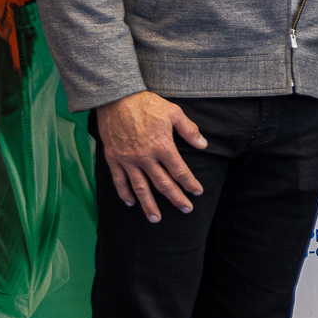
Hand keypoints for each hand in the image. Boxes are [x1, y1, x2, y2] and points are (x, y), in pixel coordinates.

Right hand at [95, 91, 206, 220]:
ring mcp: (128, 160)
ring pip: (140, 187)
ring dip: (149, 204)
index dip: (190, 183)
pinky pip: (119, 180)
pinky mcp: (113, 158)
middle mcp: (145, 157)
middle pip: (163, 184)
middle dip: (176, 198)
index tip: (197, 192)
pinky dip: (124, 193)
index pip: (180, 171)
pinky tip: (130, 203)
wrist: (116, 98)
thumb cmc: (147, 104)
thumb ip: (189, 130)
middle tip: (185, 209)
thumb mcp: (174, 112)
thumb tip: (203, 145)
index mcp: (162, 147)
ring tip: (155, 219)